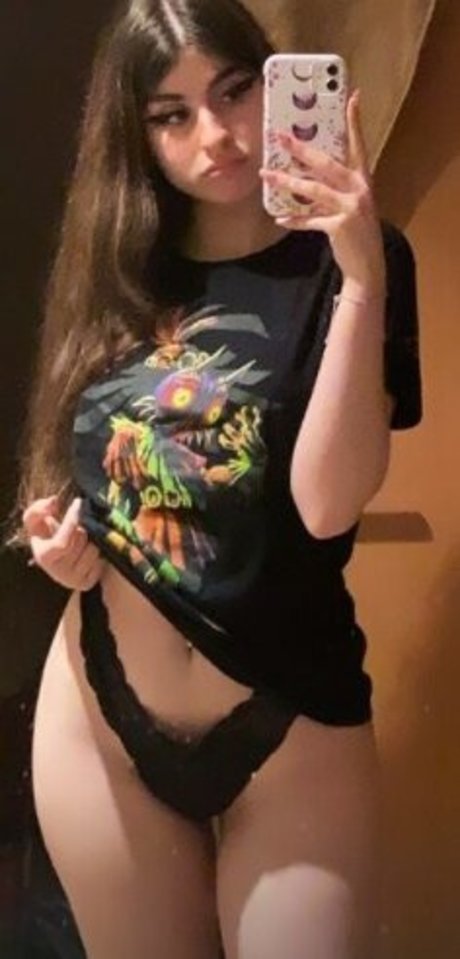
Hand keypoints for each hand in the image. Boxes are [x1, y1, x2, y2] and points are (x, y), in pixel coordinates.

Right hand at [22, 495, 104, 590]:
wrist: (55, 558)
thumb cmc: (45, 535)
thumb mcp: (35, 521)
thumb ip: (38, 509)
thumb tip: (53, 502)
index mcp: (43, 557)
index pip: (62, 542)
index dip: (71, 521)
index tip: (78, 503)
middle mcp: (58, 573)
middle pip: (81, 541)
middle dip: (82, 527)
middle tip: (79, 524)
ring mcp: (73, 580)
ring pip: (94, 550)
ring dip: (91, 539)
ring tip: (82, 539)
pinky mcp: (87, 583)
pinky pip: (101, 561)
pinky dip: (97, 553)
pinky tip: (87, 551)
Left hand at [259, 90, 385, 297]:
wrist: (368, 267)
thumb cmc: (357, 234)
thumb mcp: (352, 206)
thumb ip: (335, 190)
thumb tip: (306, 179)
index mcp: (363, 181)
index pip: (359, 145)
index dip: (355, 122)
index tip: (352, 97)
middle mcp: (359, 190)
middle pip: (327, 162)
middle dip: (301, 148)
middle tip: (281, 137)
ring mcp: (350, 208)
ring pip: (313, 188)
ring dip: (287, 180)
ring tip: (267, 174)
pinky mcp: (339, 226)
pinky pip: (310, 219)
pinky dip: (294, 219)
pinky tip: (280, 218)